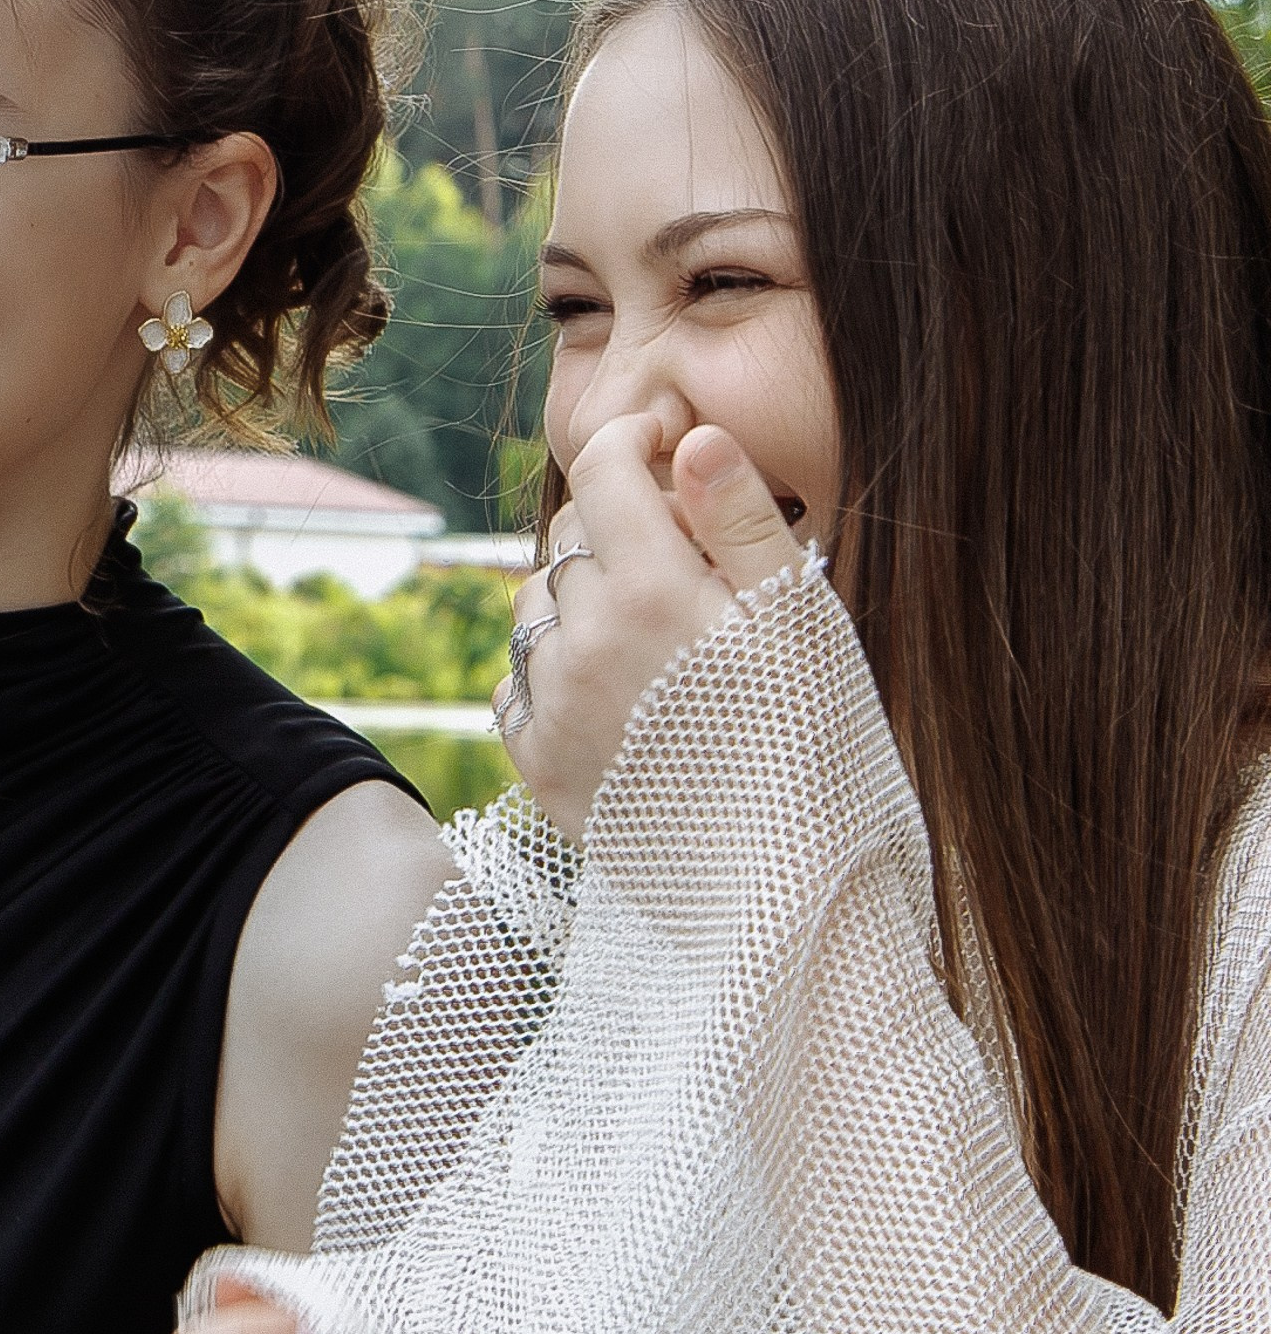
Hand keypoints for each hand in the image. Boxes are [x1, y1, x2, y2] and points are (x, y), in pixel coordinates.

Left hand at [498, 416, 807, 835]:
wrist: (788, 895)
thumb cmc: (817, 748)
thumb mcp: (802, 620)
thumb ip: (742, 520)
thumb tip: (693, 438)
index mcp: (650, 589)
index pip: (604, 469)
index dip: (632, 439)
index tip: (662, 443)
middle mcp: (582, 640)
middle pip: (570, 536)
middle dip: (616, 523)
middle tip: (682, 557)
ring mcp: (550, 706)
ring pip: (534, 606)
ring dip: (579, 597)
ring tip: (650, 631)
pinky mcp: (537, 765)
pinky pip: (515, 683)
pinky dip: (551, 669)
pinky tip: (611, 689)